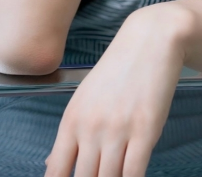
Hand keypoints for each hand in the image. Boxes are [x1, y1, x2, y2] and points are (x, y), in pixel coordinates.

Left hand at [44, 4, 190, 176]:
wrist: (150, 39)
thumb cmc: (118, 69)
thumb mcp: (86, 98)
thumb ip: (70, 135)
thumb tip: (51, 167)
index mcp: (72, 119)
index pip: (57, 172)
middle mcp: (90, 127)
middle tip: (99, 176)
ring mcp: (118, 129)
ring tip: (117, 175)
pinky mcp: (145, 130)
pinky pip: (134, 173)